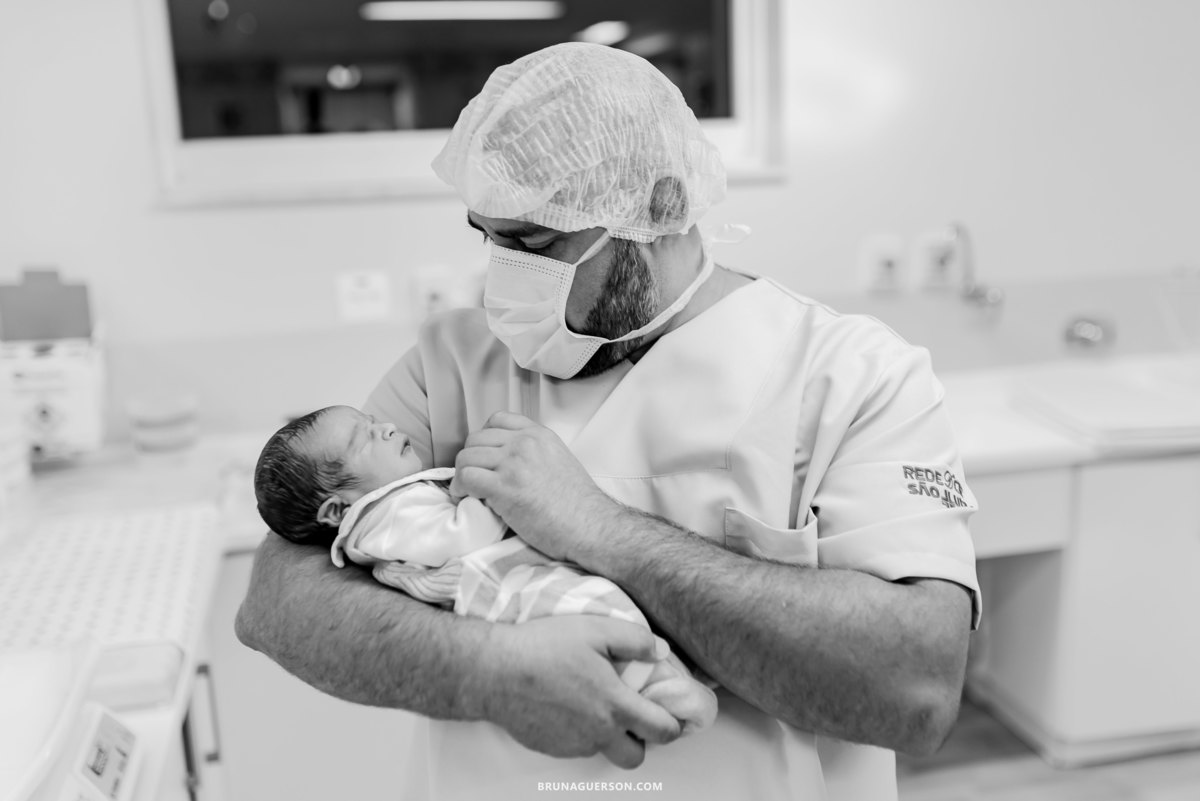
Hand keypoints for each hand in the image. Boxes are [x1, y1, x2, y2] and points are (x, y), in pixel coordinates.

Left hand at [451, 411, 619, 561]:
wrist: (590, 526)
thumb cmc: (578, 504)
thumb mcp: (560, 461)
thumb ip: (535, 453)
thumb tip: (507, 462)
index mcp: (540, 435)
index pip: (497, 419)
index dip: (484, 438)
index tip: (485, 456)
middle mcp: (525, 443)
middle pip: (476, 439)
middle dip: (470, 459)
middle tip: (473, 477)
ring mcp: (514, 463)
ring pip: (466, 457)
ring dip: (462, 474)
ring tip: (467, 489)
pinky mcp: (505, 487)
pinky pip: (466, 478)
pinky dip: (460, 488)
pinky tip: (466, 497)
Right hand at [473, 616, 680, 768]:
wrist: (493, 670)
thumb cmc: (543, 647)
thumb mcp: (596, 629)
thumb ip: (635, 639)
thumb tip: (659, 650)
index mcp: (615, 706)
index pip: (662, 731)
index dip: (674, 724)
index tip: (672, 713)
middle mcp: (597, 733)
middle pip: (636, 757)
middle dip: (642, 740)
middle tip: (634, 714)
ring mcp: (573, 744)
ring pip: (604, 749)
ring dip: (608, 734)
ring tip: (595, 701)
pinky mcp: (551, 747)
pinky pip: (577, 746)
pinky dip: (580, 731)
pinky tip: (568, 703)